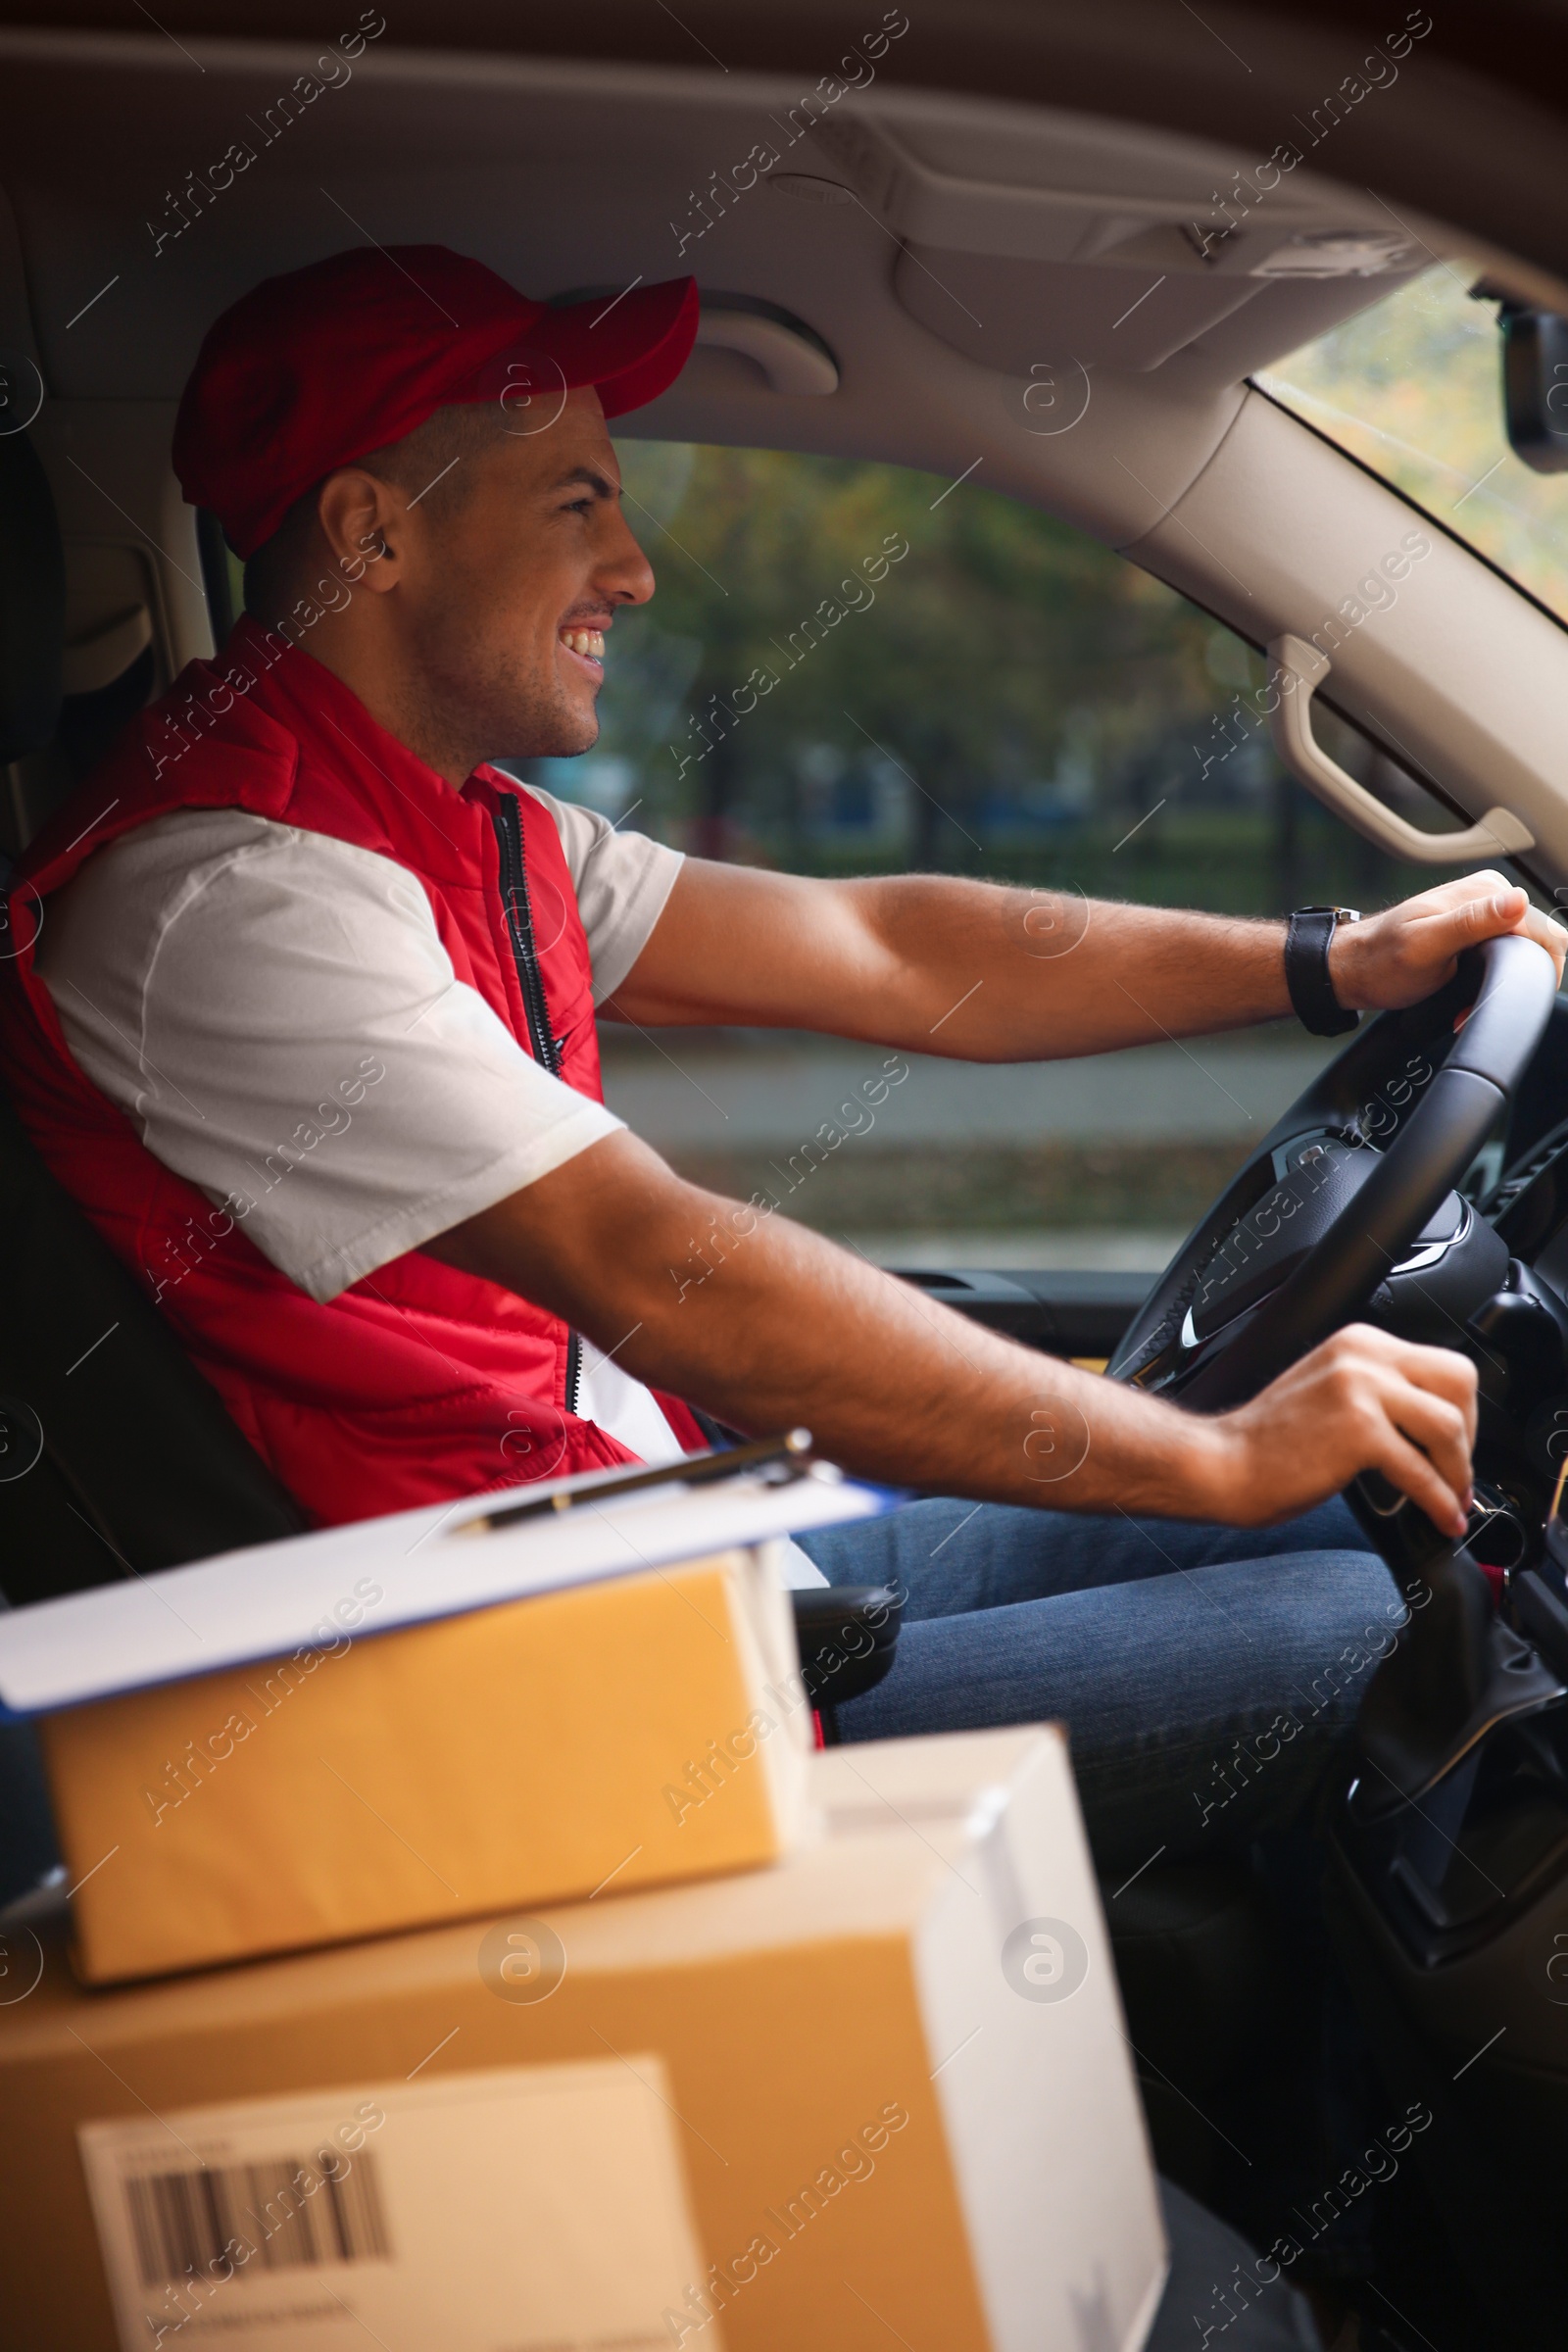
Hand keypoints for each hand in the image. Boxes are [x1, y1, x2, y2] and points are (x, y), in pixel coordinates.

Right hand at [1198, 1324, 1476, 1535]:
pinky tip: (1439, 1516)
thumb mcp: (1331, 1391)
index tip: (1452, 1447)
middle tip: (1456, 1470)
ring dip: (1459, 1471)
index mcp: (1359, 1342)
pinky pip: (1422, 1471)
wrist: (1222, 1465)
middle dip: (1470, 1435)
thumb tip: (1433, 1429)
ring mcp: (1360, 1390)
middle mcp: (1362, 1355)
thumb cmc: (1268, 1442)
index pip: (1442, 1364)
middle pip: (1459, 1383)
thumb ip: (1379, 1393)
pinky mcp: (1358, 1431)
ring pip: (1449, 1426)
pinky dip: (1439, 1500)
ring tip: (1452, 1498)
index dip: (1461, 1410)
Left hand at [1329, 871, 1565, 1010]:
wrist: (1353, 970)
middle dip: (1514, 981)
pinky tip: (1464, 998)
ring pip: (1525, 955)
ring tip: (1464, 1004)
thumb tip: (1517, 900)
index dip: (1526, 971)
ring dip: (1502, 985)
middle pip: (1539, 943)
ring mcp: (1486, 914)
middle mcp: (1491, 897)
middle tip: (1473, 1004)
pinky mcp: (1479, 932)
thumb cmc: (1380, 960)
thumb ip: (1472, 922)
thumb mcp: (1425, 946)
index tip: (1494, 994)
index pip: (1541, 930)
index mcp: (1485, 891)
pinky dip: (1491, 983)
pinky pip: (1507, 958)